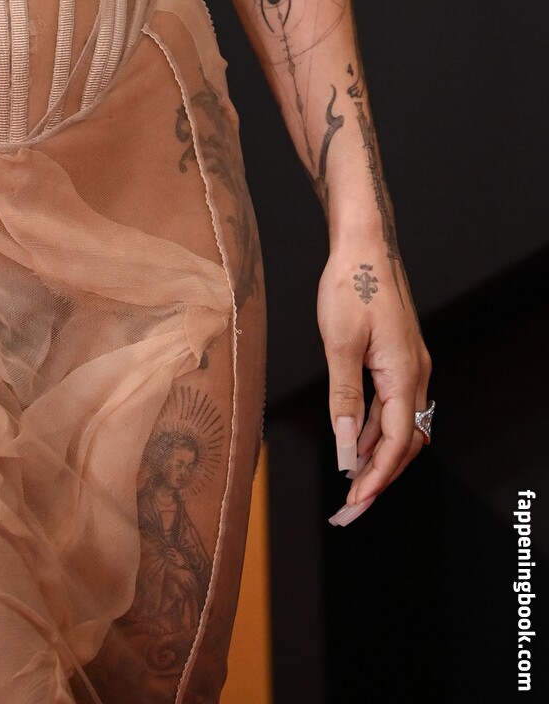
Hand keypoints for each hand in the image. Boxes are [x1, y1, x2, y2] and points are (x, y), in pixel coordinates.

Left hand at [316, 244, 432, 526]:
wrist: (365, 245)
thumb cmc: (351, 285)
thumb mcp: (339, 342)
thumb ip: (344, 397)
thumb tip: (346, 447)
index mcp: (403, 375)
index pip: (394, 445)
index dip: (374, 480)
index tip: (353, 505)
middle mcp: (415, 375)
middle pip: (404, 444)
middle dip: (379, 479)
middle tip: (350, 509)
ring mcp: (409, 366)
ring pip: (399, 426)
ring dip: (376, 456)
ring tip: (350, 483)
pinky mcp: (399, 357)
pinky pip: (392, 406)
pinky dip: (375, 430)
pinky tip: (356, 441)